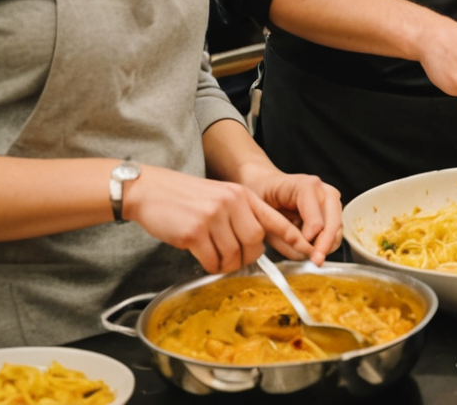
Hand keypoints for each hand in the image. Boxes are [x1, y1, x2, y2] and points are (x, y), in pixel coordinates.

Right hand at [123, 166, 314, 274]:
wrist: (150, 189)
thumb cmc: (186, 198)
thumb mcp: (221, 196)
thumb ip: (240, 214)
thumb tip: (255, 243)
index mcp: (242, 195)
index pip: (274, 218)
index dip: (292, 236)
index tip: (306, 249)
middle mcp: (231, 203)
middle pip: (255, 241)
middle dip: (248, 257)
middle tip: (236, 261)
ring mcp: (213, 217)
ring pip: (233, 254)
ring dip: (226, 264)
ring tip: (216, 259)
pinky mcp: (194, 232)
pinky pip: (212, 260)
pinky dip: (211, 266)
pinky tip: (203, 259)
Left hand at [235, 163, 343, 263]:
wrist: (264, 183)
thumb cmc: (260, 196)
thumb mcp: (263, 216)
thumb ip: (283, 236)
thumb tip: (305, 253)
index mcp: (306, 186)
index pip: (317, 222)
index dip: (309, 240)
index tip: (301, 252)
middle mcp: (324, 190)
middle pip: (334, 224)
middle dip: (325, 245)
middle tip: (314, 262)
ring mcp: (331, 198)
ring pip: (338, 228)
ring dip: (326, 244)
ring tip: (309, 254)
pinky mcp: (332, 208)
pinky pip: (335, 230)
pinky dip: (324, 240)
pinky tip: (309, 244)